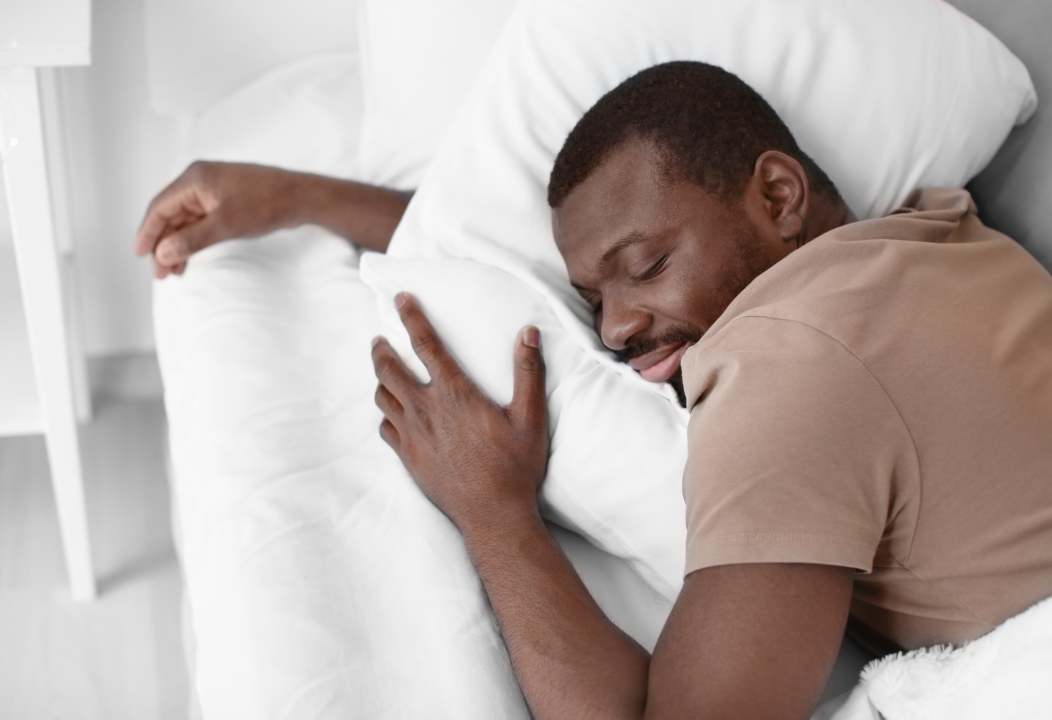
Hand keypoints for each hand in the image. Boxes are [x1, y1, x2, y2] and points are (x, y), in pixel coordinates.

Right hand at [135, 161, 300, 277]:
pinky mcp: (225, 201)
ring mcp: (213, 191)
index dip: (147, 232)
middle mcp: (199, 182)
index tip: (140, 255)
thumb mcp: (225, 225)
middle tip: (161, 273)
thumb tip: (163, 253)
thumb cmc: (267, 203)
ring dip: (178, 245)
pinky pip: (200, 222)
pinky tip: (190, 257)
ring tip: (175, 271)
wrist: (301, 197)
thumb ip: (192, 240)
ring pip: (185, 221)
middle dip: (163, 244)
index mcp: (194, 179)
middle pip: (170, 215)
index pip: (159, 208)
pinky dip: (194, 240)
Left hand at [371, 293, 548, 531]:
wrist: (493, 515)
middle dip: (380, 349)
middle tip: (380, 339)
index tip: (401, 298)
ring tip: (384, 372)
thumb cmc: (516, 468)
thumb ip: (528, 372)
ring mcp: (412, 436)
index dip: (411, 316)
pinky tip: (394, 413)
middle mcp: (426, 410)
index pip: (425, 343)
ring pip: (382, 397)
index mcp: (455, 394)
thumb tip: (528, 333)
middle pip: (388, 368)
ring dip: (381, 380)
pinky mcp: (408, 458)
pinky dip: (386, 414)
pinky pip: (385, 428)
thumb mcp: (531, 418)